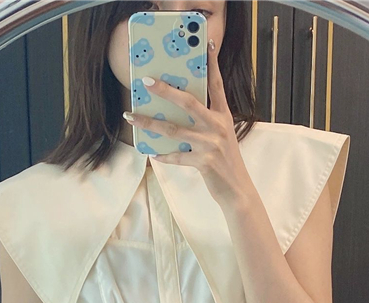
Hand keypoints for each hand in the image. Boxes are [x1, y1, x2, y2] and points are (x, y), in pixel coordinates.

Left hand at [123, 38, 252, 203]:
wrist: (237, 189)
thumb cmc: (225, 161)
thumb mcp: (221, 136)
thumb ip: (206, 122)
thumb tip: (177, 112)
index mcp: (223, 116)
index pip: (217, 85)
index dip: (212, 65)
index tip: (206, 45)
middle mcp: (218, 126)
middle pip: (188, 103)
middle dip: (166, 91)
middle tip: (147, 82)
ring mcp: (210, 144)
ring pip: (174, 130)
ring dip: (150, 123)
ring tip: (131, 117)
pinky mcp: (204, 162)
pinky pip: (177, 157)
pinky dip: (163, 155)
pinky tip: (152, 153)